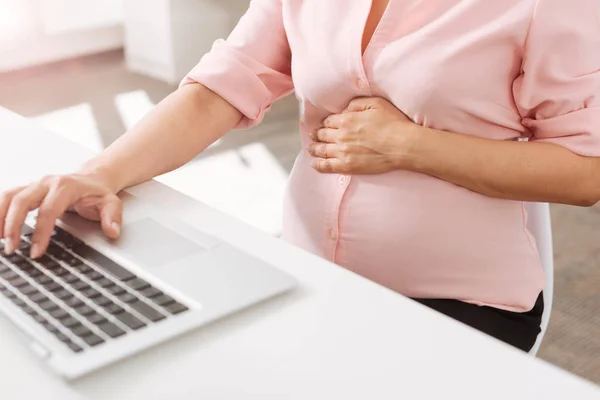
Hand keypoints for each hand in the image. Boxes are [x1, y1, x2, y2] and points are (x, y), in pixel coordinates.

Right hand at [0, 171, 121, 258]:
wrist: (92, 178)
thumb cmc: (98, 193)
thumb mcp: (111, 203)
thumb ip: (112, 217)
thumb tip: (112, 231)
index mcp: (65, 186)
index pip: (48, 210)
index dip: (41, 232)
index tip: (36, 251)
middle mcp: (46, 183)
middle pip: (22, 201)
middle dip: (13, 225)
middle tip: (11, 249)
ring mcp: (34, 185)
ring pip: (9, 196)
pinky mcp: (27, 190)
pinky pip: (7, 198)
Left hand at [308, 97, 419, 173]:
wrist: (402, 145)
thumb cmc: (393, 123)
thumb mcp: (376, 103)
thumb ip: (357, 103)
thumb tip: (344, 109)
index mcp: (347, 120)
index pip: (329, 121)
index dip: (325, 123)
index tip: (324, 125)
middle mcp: (341, 136)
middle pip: (322, 135)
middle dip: (316, 135)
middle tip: (313, 136)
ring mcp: (343, 152)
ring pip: (322, 150)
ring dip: (314, 149)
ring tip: (311, 149)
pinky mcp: (348, 166)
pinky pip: (327, 166)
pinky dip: (318, 165)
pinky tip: (315, 164)